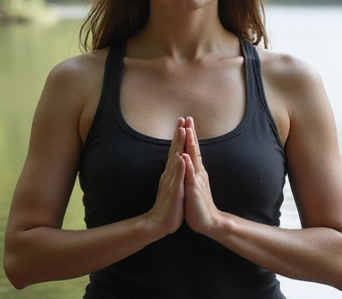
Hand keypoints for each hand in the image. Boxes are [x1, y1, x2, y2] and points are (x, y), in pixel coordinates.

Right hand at [145, 119, 185, 235]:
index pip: (176, 151)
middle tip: (181, 118)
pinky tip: (181, 156)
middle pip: (175, 150)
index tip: (183, 122)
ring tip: (182, 130)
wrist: (159, 223)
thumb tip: (176, 161)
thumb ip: (174, 173)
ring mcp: (171, 181)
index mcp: (171, 173)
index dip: (179, 137)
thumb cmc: (168, 205)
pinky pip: (177, 177)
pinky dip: (180, 166)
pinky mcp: (174, 191)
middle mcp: (170, 173)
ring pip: (176, 159)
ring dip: (179, 144)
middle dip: (179, 134)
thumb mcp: (173, 185)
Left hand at [182, 117, 221, 234]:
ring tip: (188, 130)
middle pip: (193, 149)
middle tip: (188, 118)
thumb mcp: (192, 184)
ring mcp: (196, 180)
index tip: (186, 121)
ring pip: (193, 159)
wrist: (207, 222)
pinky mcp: (194, 190)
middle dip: (191, 133)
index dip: (189, 135)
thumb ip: (191, 172)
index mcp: (196, 171)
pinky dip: (188, 165)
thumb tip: (188, 158)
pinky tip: (185, 156)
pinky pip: (190, 176)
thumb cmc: (198, 204)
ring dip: (191, 144)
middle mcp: (198, 173)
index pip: (192, 149)